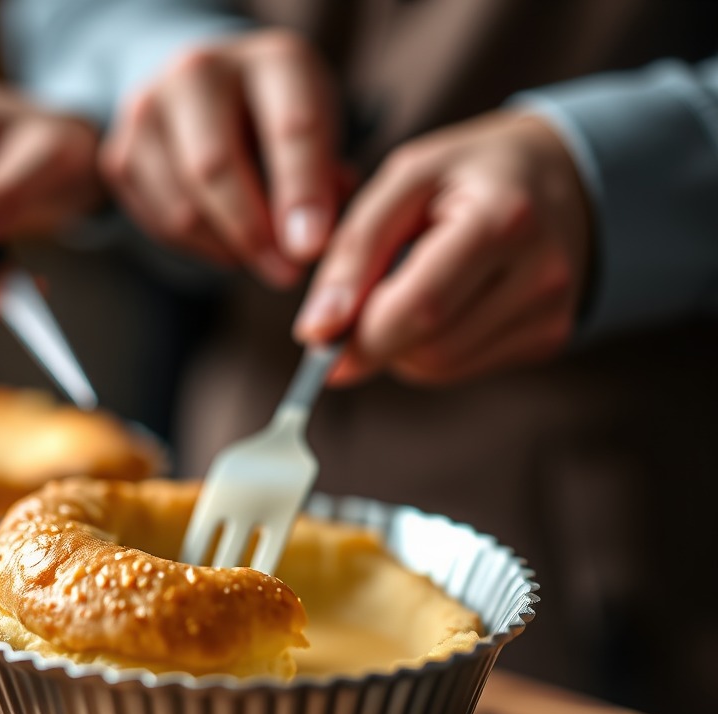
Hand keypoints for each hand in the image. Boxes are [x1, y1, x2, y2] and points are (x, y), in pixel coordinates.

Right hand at [99, 29, 345, 286]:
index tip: (310, 248)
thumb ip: (324, 184)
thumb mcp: (320, 139)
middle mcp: (201, 70)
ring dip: (227, 250)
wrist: (214, 100)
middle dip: (253, 233)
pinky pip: (159, 225)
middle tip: (285, 274)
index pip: (289, 127)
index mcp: (272, 60)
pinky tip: (224, 240)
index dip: (302, 193)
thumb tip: (307, 241)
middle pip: (215, 166)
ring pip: (183, 208)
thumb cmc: (280, 125)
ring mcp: (149, 108)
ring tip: (259, 257)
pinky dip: (198, 248)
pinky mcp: (119, 153)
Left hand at [293, 112, 593, 385]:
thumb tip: (317, 332)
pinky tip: (443, 306)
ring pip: (440, 368)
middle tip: (361, 303)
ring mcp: (550, 312)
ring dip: (401, 345)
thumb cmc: (471, 172)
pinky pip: (462, 370)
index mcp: (503, 219)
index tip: (317, 335)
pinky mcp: (548, 338)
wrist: (567, 176)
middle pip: (428, 348)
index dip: (360, 335)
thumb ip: (355, 251)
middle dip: (376, 337)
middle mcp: (540, 273)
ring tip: (411, 290)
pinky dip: (431, 349)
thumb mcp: (406, 180)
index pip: (420, 307)